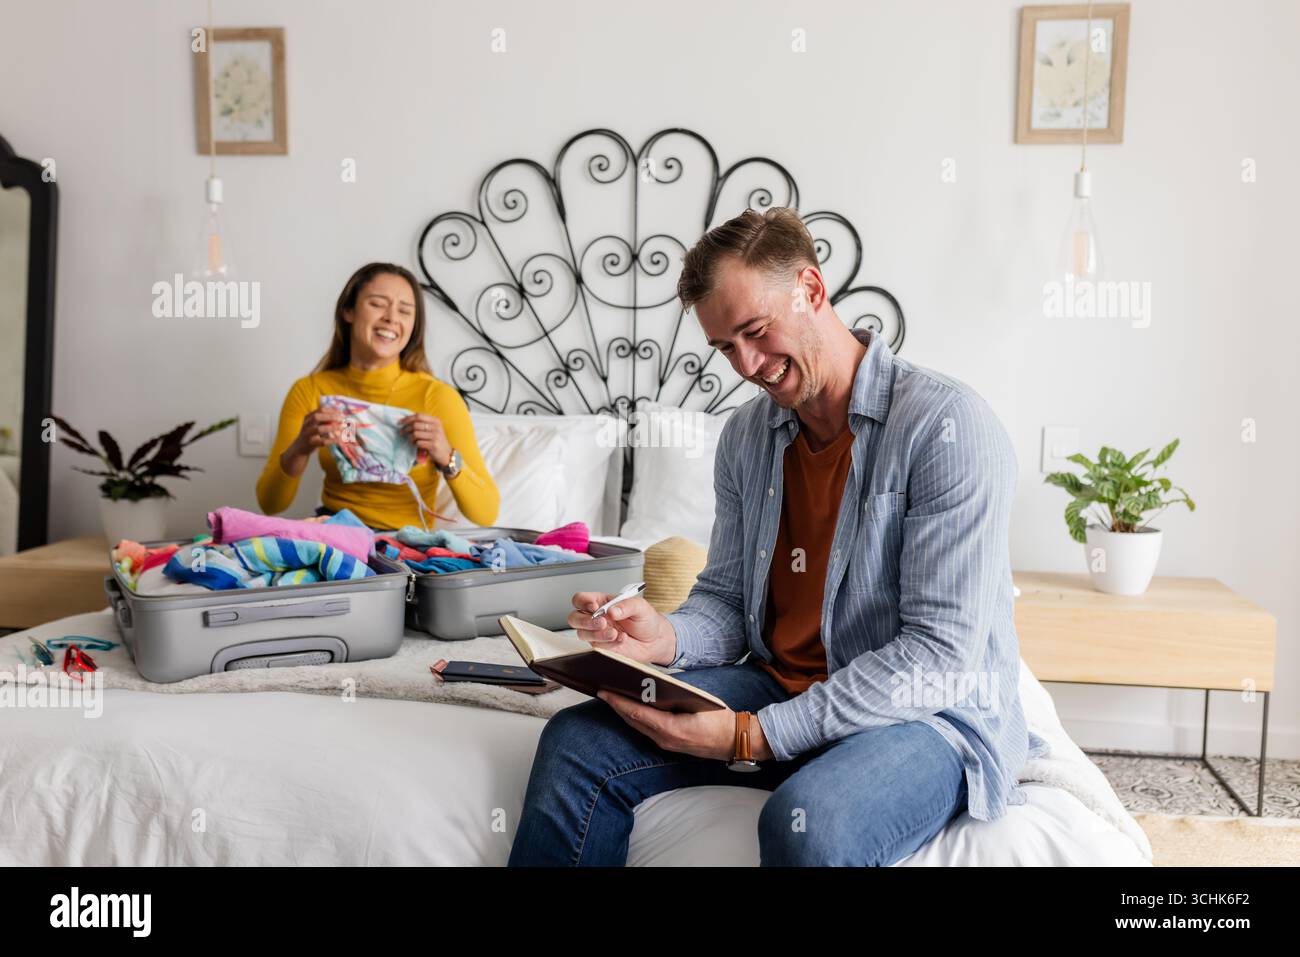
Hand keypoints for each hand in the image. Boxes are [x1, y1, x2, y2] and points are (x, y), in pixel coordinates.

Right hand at [281, 406, 352, 477]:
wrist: (300, 448)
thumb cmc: (311, 434)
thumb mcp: (315, 424)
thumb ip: (324, 420)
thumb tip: (340, 416)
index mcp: (308, 417)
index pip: (320, 410)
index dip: (331, 410)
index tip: (341, 413)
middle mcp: (306, 424)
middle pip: (317, 417)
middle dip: (331, 417)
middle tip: (342, 419)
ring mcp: (307, 434)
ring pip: (319, 429)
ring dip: (332, 427)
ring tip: (343, 427)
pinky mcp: (310, 444)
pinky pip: (322, 442)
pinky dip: (332, 440)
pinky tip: (339, 439)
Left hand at [400, 413, 450, 468]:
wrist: (446, 454)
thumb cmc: (436, 440)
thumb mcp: (433, 429)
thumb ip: (423, 423)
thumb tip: (405, 420)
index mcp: (436, 421)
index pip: (419, 416)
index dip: (408, 418)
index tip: (400, 422)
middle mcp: (436, 427)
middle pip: (416, 424)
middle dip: (406, 429)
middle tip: (401, 432)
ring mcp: (435, 436)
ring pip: (415, 434)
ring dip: (410, 438)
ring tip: (411, 440)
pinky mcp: (433, 445)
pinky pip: (418, 443)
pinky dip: (415, 444)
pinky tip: (416, 445)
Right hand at [568, 591, 676, 665]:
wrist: (655, 640)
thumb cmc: (646, 620)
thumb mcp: (640, 606)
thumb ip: (626, 605)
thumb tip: (611, 610)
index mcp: (601, 602)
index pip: (581, 599)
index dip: (583, 602)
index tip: (595, 607)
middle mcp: (596, 617)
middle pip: (574, 618)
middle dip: (585, 621)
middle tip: (602, 622)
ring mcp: (597, 633)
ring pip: (582, 634)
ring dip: (597, 634)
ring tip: (614, 633)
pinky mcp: (603, 646)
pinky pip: (597, 646)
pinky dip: (609, 643)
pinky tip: (621, 639)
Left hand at [596, 694, 773, 761]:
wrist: (735, 740)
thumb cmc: (719, 719)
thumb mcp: (698, 702)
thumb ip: (676, 696)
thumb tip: (653, 685)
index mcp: (671, 729)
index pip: (637, 713)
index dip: (618, 702)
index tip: (604, 692)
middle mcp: (664, 739)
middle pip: (633, 721)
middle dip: (616, 706)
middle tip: (602, 690)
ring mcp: (666, 744)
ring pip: (638, 726)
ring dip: (624, 712)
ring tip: (612, 697)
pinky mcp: (670, 744)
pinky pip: (647, 730)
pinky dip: (636, 718)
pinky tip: (631, 709)